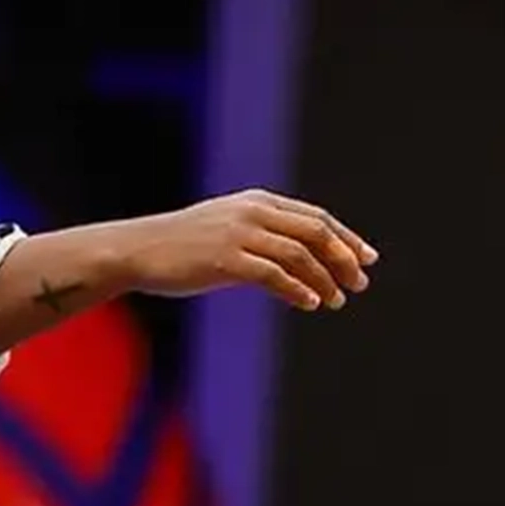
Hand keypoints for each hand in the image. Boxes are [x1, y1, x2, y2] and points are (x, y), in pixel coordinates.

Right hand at [105, 191, 375, 310]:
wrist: (136, 250)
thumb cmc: (184, 245)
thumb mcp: (230, 228)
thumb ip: (266, 235)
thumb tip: (305, 260)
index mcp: (259, 202)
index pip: (316, 217)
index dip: (347, 238)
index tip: (368, 259)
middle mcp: (253, 212)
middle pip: (316, 232)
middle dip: (344, 258)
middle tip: (361, 283)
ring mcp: (239, 235)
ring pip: (299, 255)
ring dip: (325, 280)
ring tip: (337, 301)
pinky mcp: (225, 260)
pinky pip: (273, 275)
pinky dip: (297, 290)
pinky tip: (310, 303)